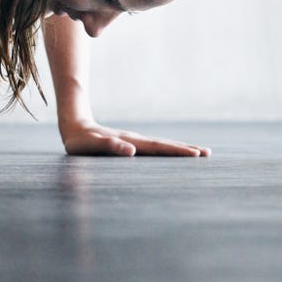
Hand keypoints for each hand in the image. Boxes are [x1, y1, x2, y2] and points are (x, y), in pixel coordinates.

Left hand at [60, 120, 210, 156]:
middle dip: (186, 149)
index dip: (177, 151)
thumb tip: (131, 150)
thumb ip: (109, 146)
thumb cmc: (80, 141)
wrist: (74, 127)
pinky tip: (174, 154)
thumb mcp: (91, 145)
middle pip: (165, 145)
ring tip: (199, 152)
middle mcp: (135, 140)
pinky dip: (168, 150)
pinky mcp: (131, 144)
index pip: (158, 148)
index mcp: (130, 142)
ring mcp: (135, 141)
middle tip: (208, 154)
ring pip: (162, 145)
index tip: (196, 154)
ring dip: (180, 148)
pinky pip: (154, 148)